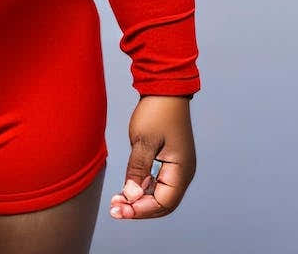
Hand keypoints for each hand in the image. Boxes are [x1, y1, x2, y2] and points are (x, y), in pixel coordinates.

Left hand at [109, 95, 195, 219]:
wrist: (164, 87)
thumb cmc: (157, 110)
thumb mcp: (143, 140)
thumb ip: (138, 169)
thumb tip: (130, 195)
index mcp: (181, 170)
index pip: (163, 203)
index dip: (141, 210)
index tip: (120, 210)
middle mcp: (181, 172)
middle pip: (161, 203)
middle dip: (138, 209)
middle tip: (115, 210)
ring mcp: (175, 166)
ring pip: (158, 194)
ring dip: (139, 199)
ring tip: (117, 201)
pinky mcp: (167, 159)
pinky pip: (155, 182)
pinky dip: (141, 187)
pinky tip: (126, 187)